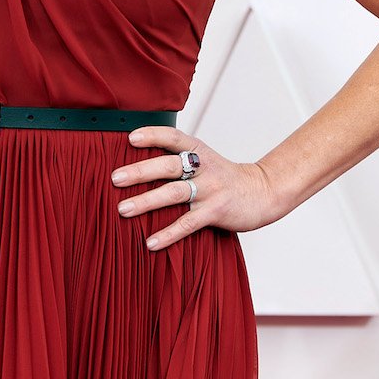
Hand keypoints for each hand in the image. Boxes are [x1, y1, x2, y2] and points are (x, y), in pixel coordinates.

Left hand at [112, 127, 290, 250]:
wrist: (262, 192)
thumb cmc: (225, 178)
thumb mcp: (204, 160)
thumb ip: (179, 159)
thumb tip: (138, 164)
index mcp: (199, 151)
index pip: (174, 138)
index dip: (153, 135)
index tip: (130, 138)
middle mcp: (204, 168)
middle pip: (169, 166)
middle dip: (140, 171)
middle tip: (115, 178)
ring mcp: (210, 190)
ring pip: (175, 193)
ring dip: (147, 201)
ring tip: (123, 209)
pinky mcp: (216, 211)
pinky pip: (188, 223)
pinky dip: (168, 233)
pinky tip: (150, 242)